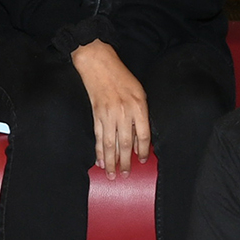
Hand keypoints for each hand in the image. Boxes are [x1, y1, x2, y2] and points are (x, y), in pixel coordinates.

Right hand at [73, 41, 151, 172]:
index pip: (143, 135)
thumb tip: (139, 140)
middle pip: (126, 144)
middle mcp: (123, 112)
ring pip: (110, 144)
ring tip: (112, 175)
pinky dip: (99, 151)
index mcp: (138, 106)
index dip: (144, 150)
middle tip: (125, 175)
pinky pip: (98, 136)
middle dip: (125, 162)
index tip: (142, 160)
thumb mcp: (139, 93)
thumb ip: (141, 116)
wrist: (99, 65)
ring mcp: (108, 115)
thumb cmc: (122, 78)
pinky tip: (100, 161)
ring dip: (111, 161)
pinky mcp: (96, 115)